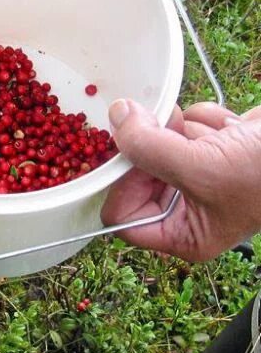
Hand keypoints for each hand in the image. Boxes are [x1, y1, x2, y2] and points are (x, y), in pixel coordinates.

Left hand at [102, 99, 260, 261]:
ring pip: (162, 140)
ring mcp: (202, 175)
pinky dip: (208, 119)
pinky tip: (236, 129)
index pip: (122, 217)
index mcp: (184, 236)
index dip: (120, 185)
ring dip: (190, 130)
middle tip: (178, 134)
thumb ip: (148, 147)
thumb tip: (116, 116)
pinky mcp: (215, 147)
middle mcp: (189, 209)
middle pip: (138, 172)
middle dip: (161, 147)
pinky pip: (186, 123)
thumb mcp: (202, 168)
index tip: (130, 155)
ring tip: (223, 139)